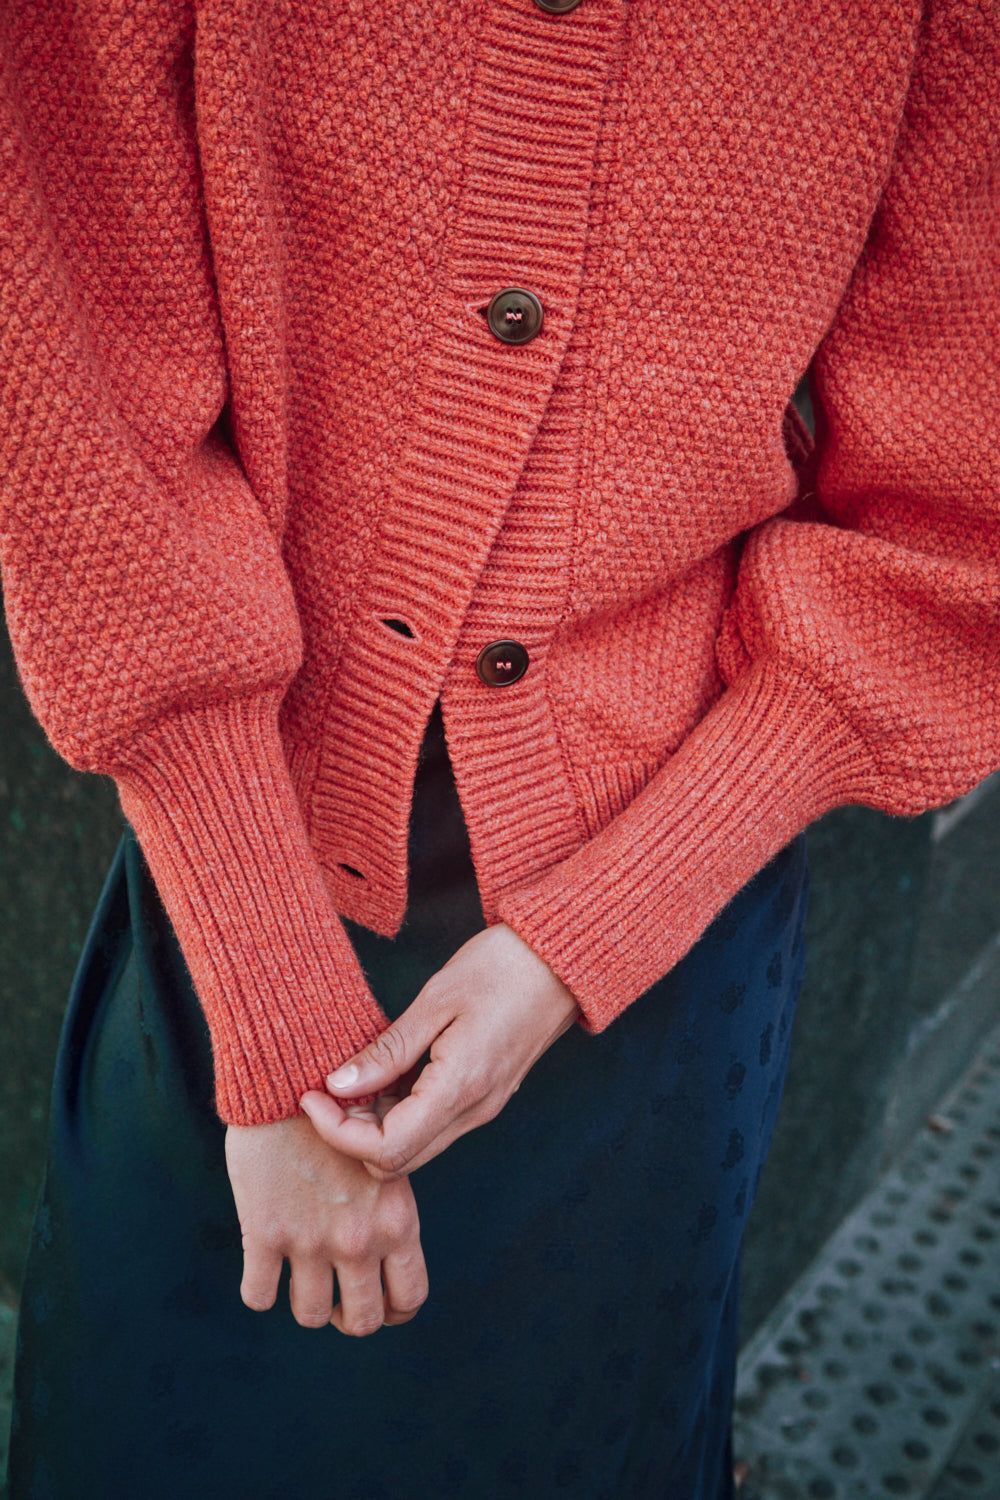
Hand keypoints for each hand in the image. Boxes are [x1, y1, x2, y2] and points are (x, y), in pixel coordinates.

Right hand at [225, 1112, 427, 1334]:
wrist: (290, 1075)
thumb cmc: (341, 1103)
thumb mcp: (384, 1149)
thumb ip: (389, 1196)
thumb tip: (389, 1231)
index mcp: (397, 1219)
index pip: (410, 1297)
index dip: (394, 1310)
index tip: (375, 1299)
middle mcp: (359, 1239)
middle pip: (362, 1322)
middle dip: (349, 1316)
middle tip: (336, 1296)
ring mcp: (311, 1242)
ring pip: (311, 1315)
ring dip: (305, 1300)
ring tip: (299, 1274)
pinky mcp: (265, 1234)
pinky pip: (258, 1295)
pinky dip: (260, 1288)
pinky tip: (263, 1263)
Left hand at [300, 923, 579, 1180]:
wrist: (563, 960)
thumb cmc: (502, 966)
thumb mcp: (436, 999)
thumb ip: (387, 1050)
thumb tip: (338, 1084)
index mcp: (461, 1087)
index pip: (386, 1147)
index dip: (337, 1132)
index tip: (312, 1094)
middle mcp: (474, 1110)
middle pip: (397, 1161)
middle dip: (350, 1136)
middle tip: (327, 1089)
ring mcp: (483, 1108)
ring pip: (414, 1148)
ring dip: (374, 1127)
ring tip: (353, 1078)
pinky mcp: (485, 1097)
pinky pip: (432, 1127)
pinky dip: (399, 1115)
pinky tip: (385, 1075)